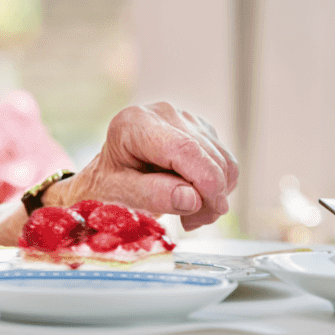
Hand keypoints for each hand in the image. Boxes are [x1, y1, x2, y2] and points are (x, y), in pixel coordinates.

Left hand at [48, 102, 238, 230]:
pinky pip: (225, 161)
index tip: (211, 211)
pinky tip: (193, 197)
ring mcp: (184, 117)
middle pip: (209, 156)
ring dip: (215, 195)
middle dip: (210, 197)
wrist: (109, 174)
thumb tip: (192, 198)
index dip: (206, 182)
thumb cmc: (109, 183)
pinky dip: (217, 186)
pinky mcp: (199, 129)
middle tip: (189, 222)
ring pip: (223, 160)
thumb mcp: (119, 193)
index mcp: (136, 123)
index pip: (185, 149)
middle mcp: (163, 113)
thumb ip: (151, 195)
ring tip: (187, 213)